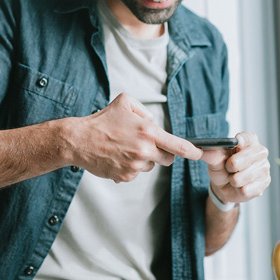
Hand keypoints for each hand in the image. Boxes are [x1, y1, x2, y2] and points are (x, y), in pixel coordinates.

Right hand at [72, 93, 202, 182]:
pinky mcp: (125, 177)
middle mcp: (144, 150)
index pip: (177, 145)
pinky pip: (136, 173)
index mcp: (147, 132)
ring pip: (150, 166)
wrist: (79, 140)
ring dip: (144, 159)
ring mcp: (135, 166)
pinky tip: (117, 157)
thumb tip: (154, 124)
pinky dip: (130, 167)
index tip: (200, 154)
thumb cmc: (102, 120)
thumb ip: (145, 111)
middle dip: (163, 153)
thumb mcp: (125, 102)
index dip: (193, 151)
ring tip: (125, 148)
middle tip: (147, 144)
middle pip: (167, 159)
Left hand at [200, 131, 270, 204]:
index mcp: (249, 141)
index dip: (242, 140)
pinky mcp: (265, 182)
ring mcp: (264, 167)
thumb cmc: (222, 168)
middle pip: (242, 159)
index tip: (237, 142)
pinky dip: (238, 190)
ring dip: (233, 180)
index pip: (248, 137)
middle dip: (230, 166)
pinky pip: (245, 190)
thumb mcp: (215, 160)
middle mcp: (260, 152)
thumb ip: (212, 155)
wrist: (225, 187)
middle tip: (229, 168)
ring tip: (235, 177)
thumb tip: (206, 151)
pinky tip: (241, 186)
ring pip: (241, 178)